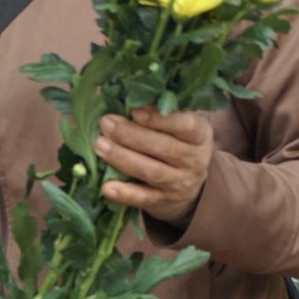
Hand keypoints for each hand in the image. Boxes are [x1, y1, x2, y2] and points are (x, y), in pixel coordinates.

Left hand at [97, 107, 213, 225]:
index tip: (134, 110)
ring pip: (151, 171)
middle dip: (131, 134)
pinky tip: (107, 187)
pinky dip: (125, 194)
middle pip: (163, 147)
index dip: (159, 118)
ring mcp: (179, 183)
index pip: (185, 125)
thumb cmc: (177, 146)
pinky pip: (143, 198)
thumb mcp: (178, 128)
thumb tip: (125, 96)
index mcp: (199, 136)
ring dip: (122, 158)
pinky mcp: (163, 202)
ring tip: (99, 145)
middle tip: (106, 123)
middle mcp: (194, 160)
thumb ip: (159, 114)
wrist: (190, 189)